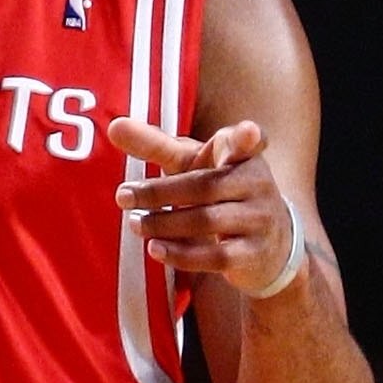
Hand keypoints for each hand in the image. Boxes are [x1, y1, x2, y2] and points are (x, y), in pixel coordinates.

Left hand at [110, 117, 301, 299]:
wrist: (269, 245)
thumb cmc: (221, 193)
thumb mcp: (194, 165)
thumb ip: (157, 145)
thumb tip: (113, 126)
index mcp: (243, 155)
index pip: (246, 142)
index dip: (248, 137)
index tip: (250, 132)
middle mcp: (257, 184)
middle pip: (204, 186)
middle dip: (160, 192)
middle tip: (122, 195)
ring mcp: (258, 220)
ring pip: (206, 221)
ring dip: (165, 224)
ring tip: (135, 224)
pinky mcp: (252, 254)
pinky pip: (215, 257)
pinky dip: (181, 254)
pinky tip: (155, 249)